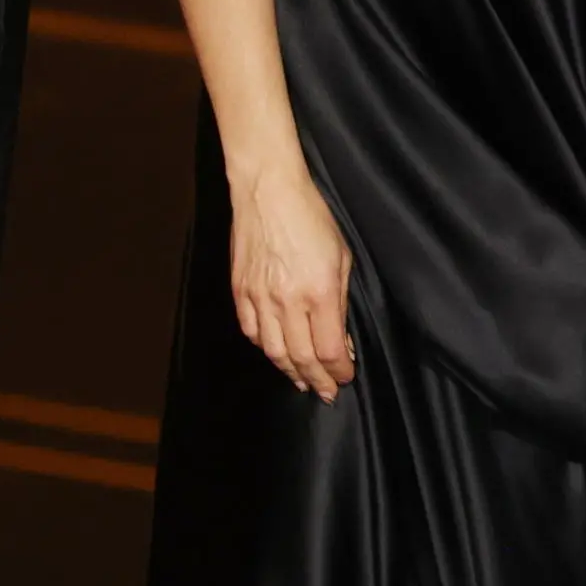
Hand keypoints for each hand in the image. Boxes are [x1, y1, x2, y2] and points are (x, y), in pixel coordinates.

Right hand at [230, 161, 357, 400]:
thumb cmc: (313, 218)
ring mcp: (259, 298)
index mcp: (319, 292)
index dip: (338, 370)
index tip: (345, 378)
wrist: (268, 193)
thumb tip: (340, 336)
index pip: (328, 348)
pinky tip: (274, 354)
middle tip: (324, 392)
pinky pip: (251, 331)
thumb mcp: (343, 256)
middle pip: (300, 356)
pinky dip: (264, 348)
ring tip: (302, 381)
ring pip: (272, 350)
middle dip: (316, 379)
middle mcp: (286, 301)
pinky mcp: (240, 291)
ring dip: (289, 370)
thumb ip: (340, 300)